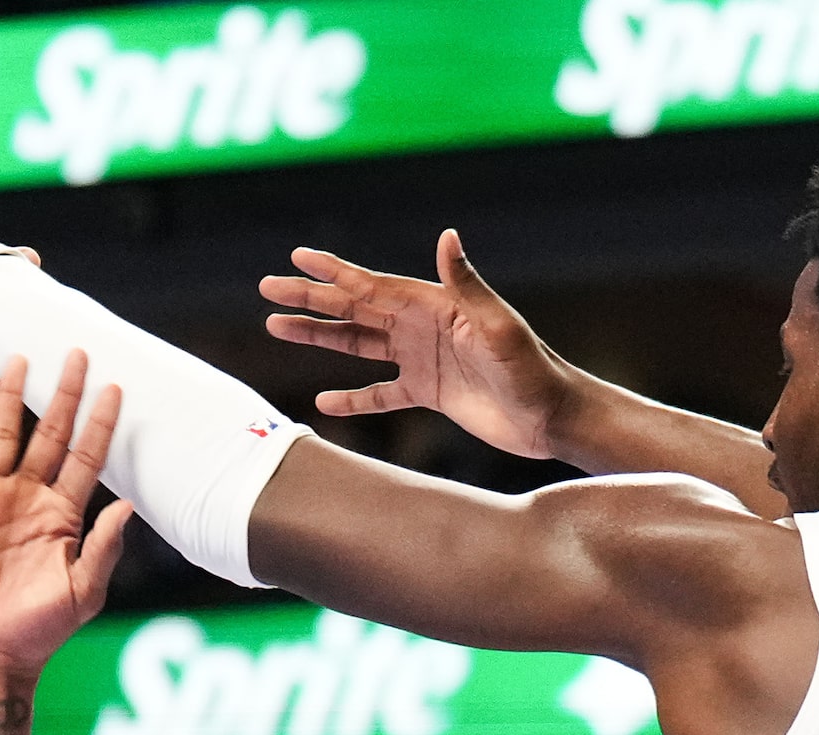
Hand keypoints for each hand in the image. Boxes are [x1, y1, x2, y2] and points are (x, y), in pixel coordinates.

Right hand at [0, 350, 131, 674]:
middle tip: (79, 354)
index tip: (118, 388)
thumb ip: (104, 548)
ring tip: (19, 359)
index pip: (86, 458)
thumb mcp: (82, 593)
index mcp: (62, 515)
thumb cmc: (39, 632)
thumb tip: (128, 504)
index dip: (102, 425)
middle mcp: (27, 499)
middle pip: (49, 434)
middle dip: (65, 395)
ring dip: (8, 398)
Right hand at [261, 231, 574, 457]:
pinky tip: (324, 401)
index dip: (334, 272)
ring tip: (277, 328)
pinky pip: (380, 394)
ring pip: (357, 345)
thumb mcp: (497, 325)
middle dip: (310, 299)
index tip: (297, 258)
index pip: (372, 286)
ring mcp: (421, 359)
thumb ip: (467, 284)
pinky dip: (353, 398)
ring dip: (319, 336)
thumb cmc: (531, 368)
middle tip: (268, 289)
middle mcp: (421, 327)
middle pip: (354, 309)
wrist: (550, 415)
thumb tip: (446, 236)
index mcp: (433, 305)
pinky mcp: (427, 393)